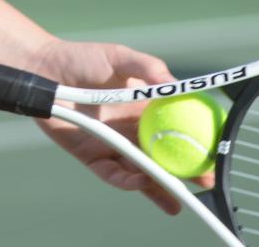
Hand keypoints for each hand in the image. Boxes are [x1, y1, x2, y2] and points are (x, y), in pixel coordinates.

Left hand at [25, 38, 205, 216]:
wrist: (44, 70)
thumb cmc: (82, 59)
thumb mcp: (120, 57)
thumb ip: (147, 66)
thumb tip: (173, 83)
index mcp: (145, 109)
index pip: (177, 130)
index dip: (195, 142)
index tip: (214, 151)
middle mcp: (133, 131)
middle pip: (164, 157)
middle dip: (185, 173)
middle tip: (205, 183)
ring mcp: (113, 145)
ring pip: (141, 173)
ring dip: (158, 187)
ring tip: (177, 201)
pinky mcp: (92, 156)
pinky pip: (112, 174)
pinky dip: (126, 181)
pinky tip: (139, 181)